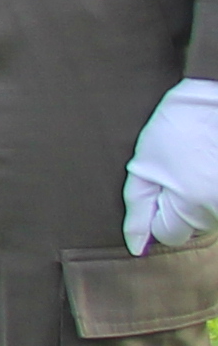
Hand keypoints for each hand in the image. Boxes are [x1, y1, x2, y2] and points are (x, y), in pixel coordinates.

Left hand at [130, 79, 217, 253]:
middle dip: (180, 208)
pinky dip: (213, 191)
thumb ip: (137, 209)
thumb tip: (136, 247)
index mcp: (191, 205)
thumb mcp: (144, 166)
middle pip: (191, 228)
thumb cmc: (176, 127)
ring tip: (196, 166)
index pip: (167, 234)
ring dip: (200, 200)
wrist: (214, 98)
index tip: (158, 186)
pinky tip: (210, 166)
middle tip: (177, 172)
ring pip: (209, 218)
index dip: (157, 213)